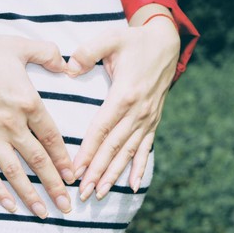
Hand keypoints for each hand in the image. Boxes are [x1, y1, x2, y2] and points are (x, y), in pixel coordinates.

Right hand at [0, 34, 75, 217]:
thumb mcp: (18, 46)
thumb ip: (47, 54)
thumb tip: (67, 64)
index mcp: (28, 103)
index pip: (52, 138)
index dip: (64, 159)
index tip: (74, 175)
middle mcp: (12, 125)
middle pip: (38, 161)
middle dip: (55, 186)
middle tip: (67, 206)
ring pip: (16, 173)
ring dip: (31, 195)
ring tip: (44, 213)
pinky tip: (10, 206)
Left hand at [66, 16, 179, 200]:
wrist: (165, 42)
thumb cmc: (133, 41)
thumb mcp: (110, 38)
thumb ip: (87, 51)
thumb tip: (69, 67)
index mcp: (124, 94)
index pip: (101, 129)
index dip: (88, 152)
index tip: (75, 170)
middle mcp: (138, 111)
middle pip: (113, 147)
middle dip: (97, 172)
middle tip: (82, 192)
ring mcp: (147, 118)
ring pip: (128, 152)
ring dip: (114, 174)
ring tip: (100, 194)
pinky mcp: (153, 120)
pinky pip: (145, 148)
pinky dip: (139, 168)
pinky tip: (133, 186)